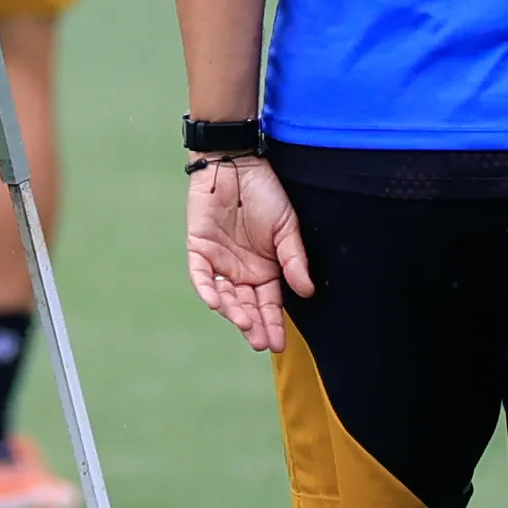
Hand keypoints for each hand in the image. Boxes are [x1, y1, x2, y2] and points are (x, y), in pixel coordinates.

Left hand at [185, 155, 312, 352]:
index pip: (269, 304)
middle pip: (247, 306)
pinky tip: (216, 303)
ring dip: (233, 311)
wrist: (237, 164)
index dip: (273, 323)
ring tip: (244, 324)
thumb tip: (307, 290)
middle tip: (261, 342)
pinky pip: (201, 275)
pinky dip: (207, 288)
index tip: (277, 343)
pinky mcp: (199, 250)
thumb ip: (294, 259)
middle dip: (254, 325)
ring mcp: (220, 262)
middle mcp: (242, 271)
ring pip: (225, 295)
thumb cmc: (266, 193)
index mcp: (266, 270)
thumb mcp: (287, 228)